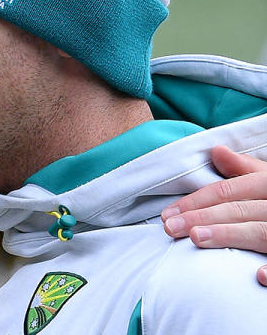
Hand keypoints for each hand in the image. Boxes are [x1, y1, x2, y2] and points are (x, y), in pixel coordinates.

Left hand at [161, 145, 266, 285]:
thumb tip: (216, 150)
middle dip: (201, 217)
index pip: (229, 191)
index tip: (168, 214)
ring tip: (197, 239)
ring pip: (260, 231)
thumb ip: (247, 170)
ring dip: (230, 235)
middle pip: (239, 209)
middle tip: (170, 228)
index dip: (196, 201)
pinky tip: (257, 275)